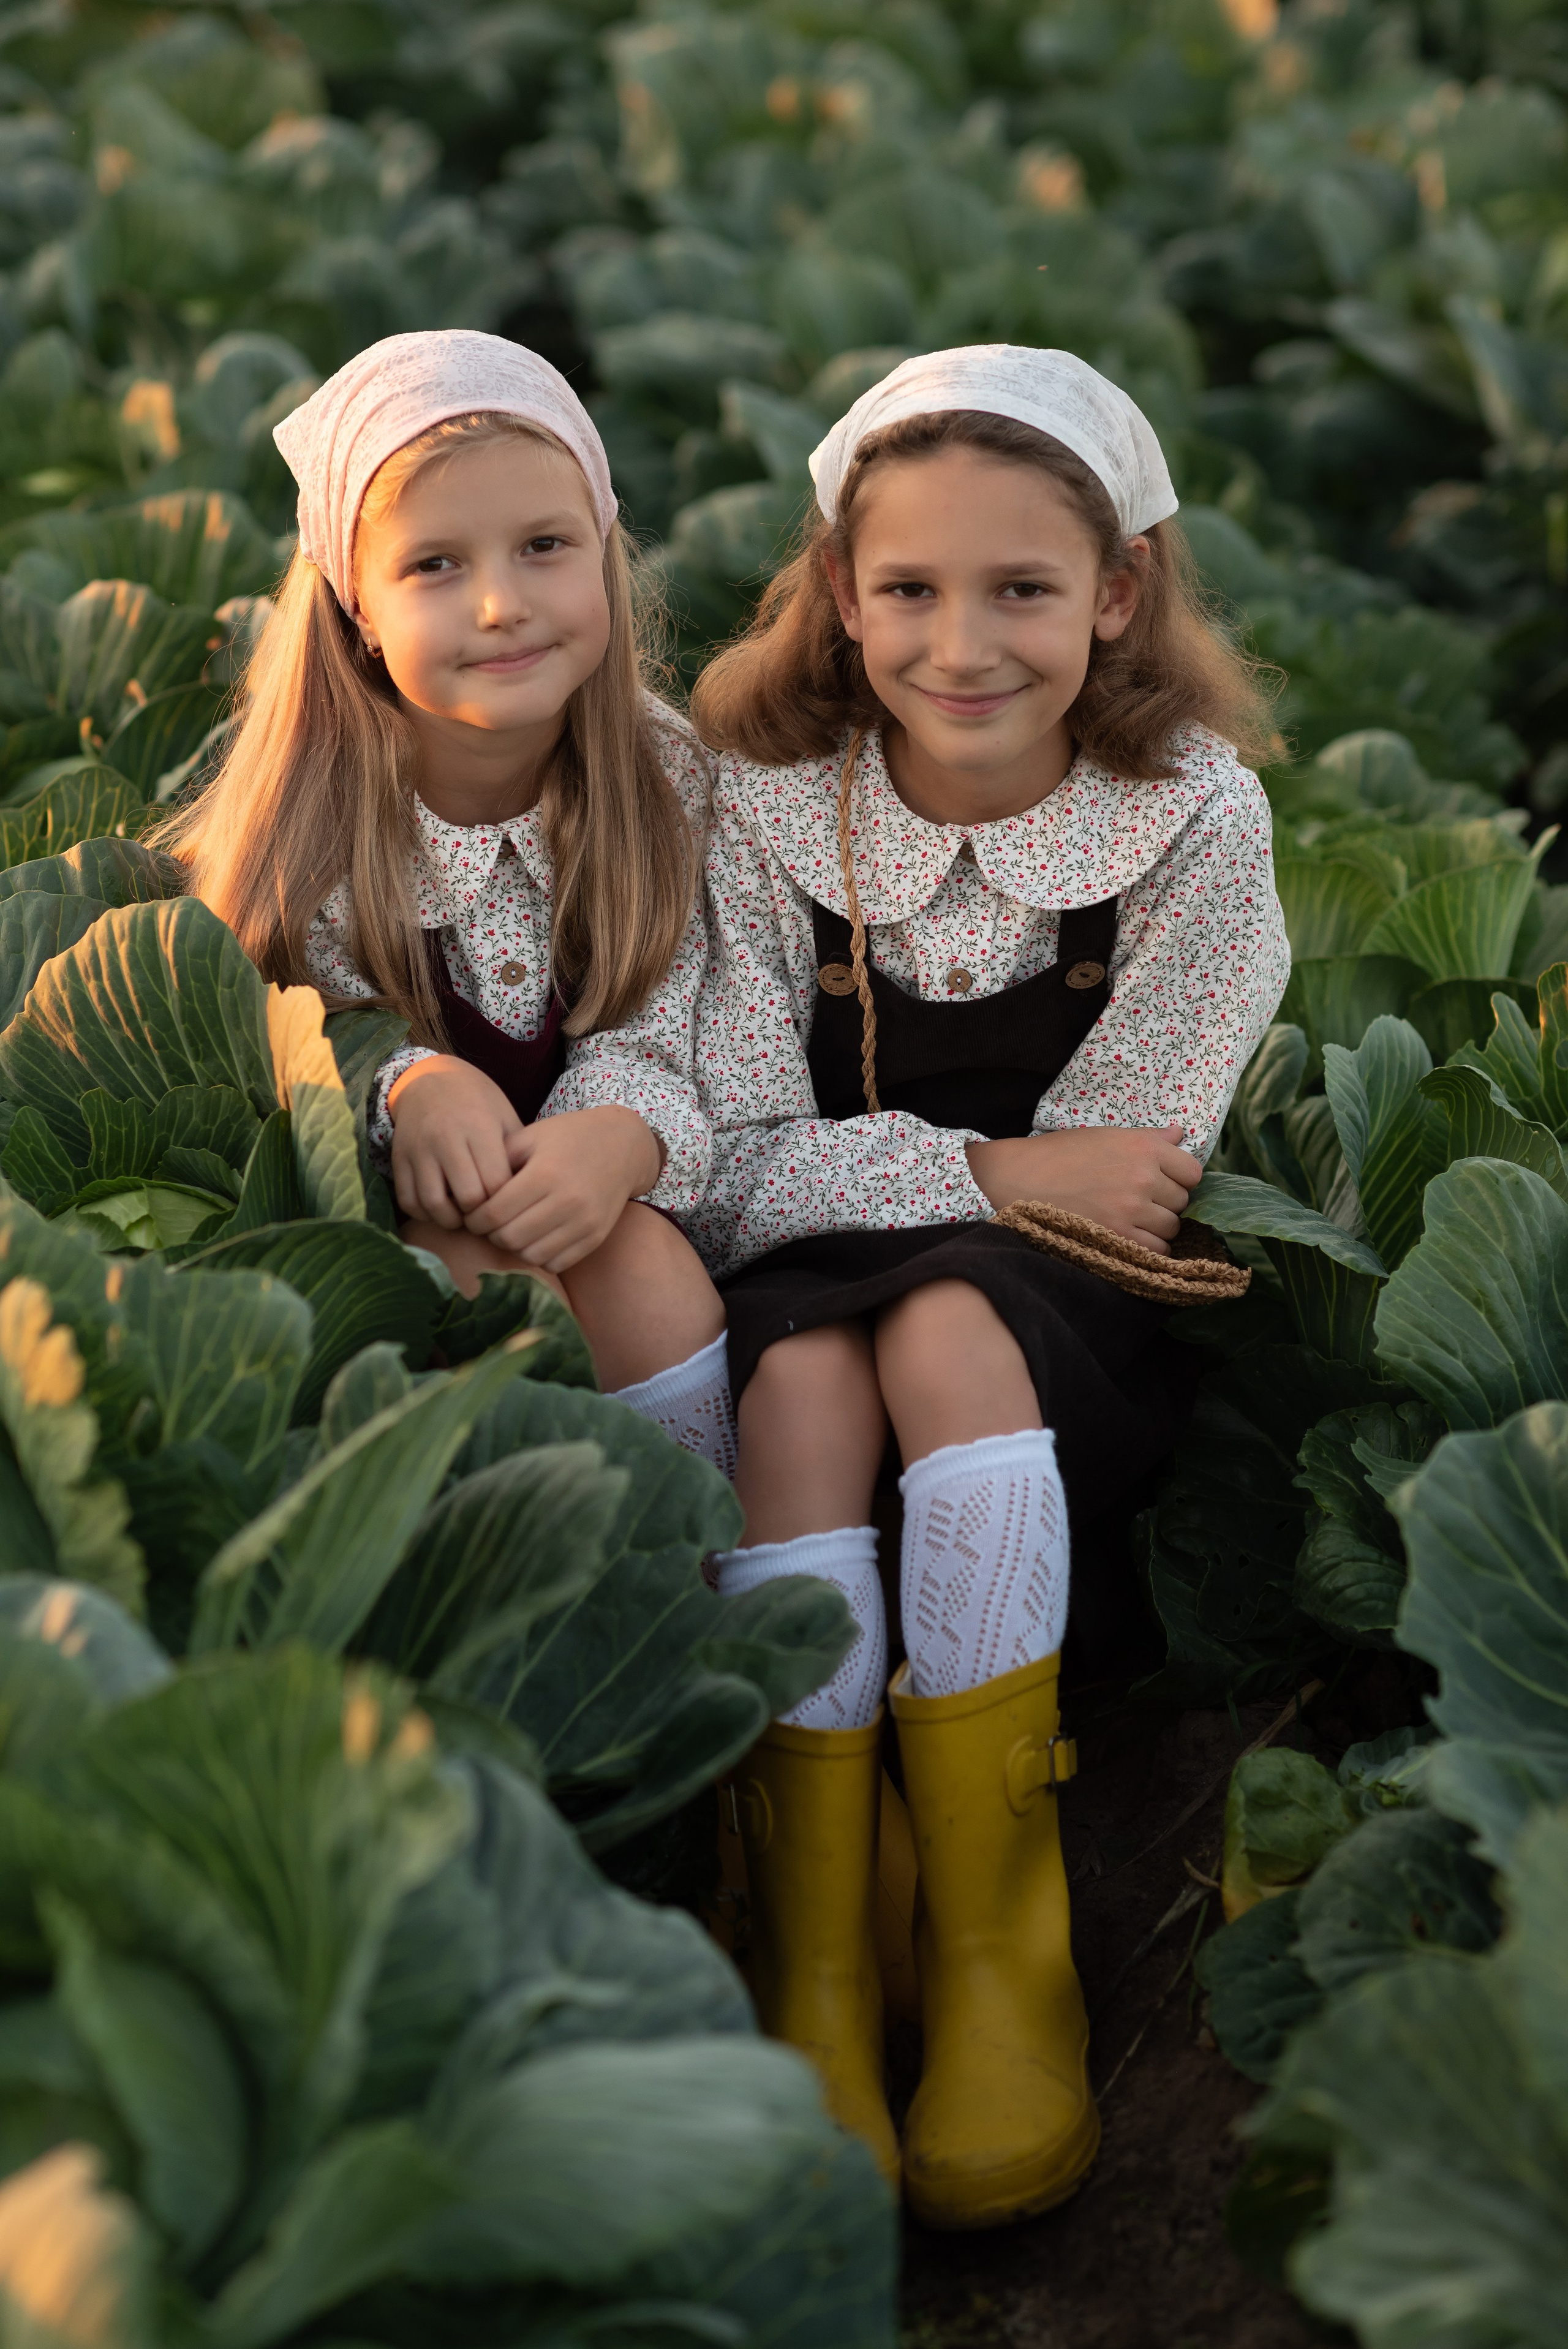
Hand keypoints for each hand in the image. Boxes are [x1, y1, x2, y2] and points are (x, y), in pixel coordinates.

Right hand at [388, 1055, 522, 1228]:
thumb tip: (530, 1194)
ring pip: (434, 1204)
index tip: (510, 1202)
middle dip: (481, 1213)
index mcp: (479, 1127)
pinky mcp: (399, 1159)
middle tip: (488, 1213)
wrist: (429, 1079)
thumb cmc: (477, 1101)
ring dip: (452, 1219)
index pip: (496, 1183)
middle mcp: (446, 1138)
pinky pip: (408, 1201)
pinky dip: (425, 1214)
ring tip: (464, 1214)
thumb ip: (517, 1153)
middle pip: (468, 1198)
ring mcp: (419, 1150)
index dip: (506, 1201)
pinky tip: (440, 1208)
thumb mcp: (504, 1116)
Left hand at [463, 1104, 663, 1273]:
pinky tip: (534, 1237)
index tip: (472, 1215)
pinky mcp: (595, 1237)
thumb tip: (465, 1194)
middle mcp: (567, 1201)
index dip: (475, 1219)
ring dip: (514, 1247)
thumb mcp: (530, 1137)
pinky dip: (538, 1256)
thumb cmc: (567, 1137)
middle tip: (488, 1225)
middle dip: (491, 1235)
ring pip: (531, 1255)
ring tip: (511, 1230)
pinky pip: (556, 1263)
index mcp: (545, 1174)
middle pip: (510, 1238)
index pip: (495, 1213)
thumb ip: (497, 1163)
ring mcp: (584, 1223)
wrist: (622, 1146)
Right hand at [966, 1123, 1202, 1255]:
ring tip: (1130, 1221)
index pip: (1192, 1172)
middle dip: (1165, 1204)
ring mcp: (1132, 1209)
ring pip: (1171, 1228)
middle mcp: (1144, 1176)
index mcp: (1144, 1147)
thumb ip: (1149, 1137)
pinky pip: (1155, 1251)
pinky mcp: (1119, 1236)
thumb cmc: (1061, 1154)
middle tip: (1138, 1202)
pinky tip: (1127, 1238)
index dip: (1179, 1180)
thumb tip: (1181, 1134)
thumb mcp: (1106, 1136)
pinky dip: (1147, 1248)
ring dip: (1156, 1228)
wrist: (1019, 1178)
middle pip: (1182, 1202)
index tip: (1162, 1184)